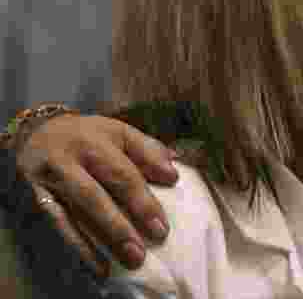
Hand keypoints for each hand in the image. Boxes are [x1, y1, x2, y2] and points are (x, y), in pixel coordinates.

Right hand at [15, 114, 178, 276]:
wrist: (34, 132)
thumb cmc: (88, 136)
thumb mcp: (117, 132)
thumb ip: (147, 149)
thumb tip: (173, 173)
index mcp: (98, 139)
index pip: (124, 170)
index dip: (145, 196)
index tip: (163, 220)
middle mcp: (72, 158)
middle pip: (101, 191)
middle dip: (128, 217)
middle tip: (155, 238)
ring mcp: (53, 179)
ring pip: (81, 210)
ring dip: (108, 234)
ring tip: (132, 256)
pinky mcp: (39, 198)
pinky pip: (60, 224)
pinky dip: (80, 246)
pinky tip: (98, 265)